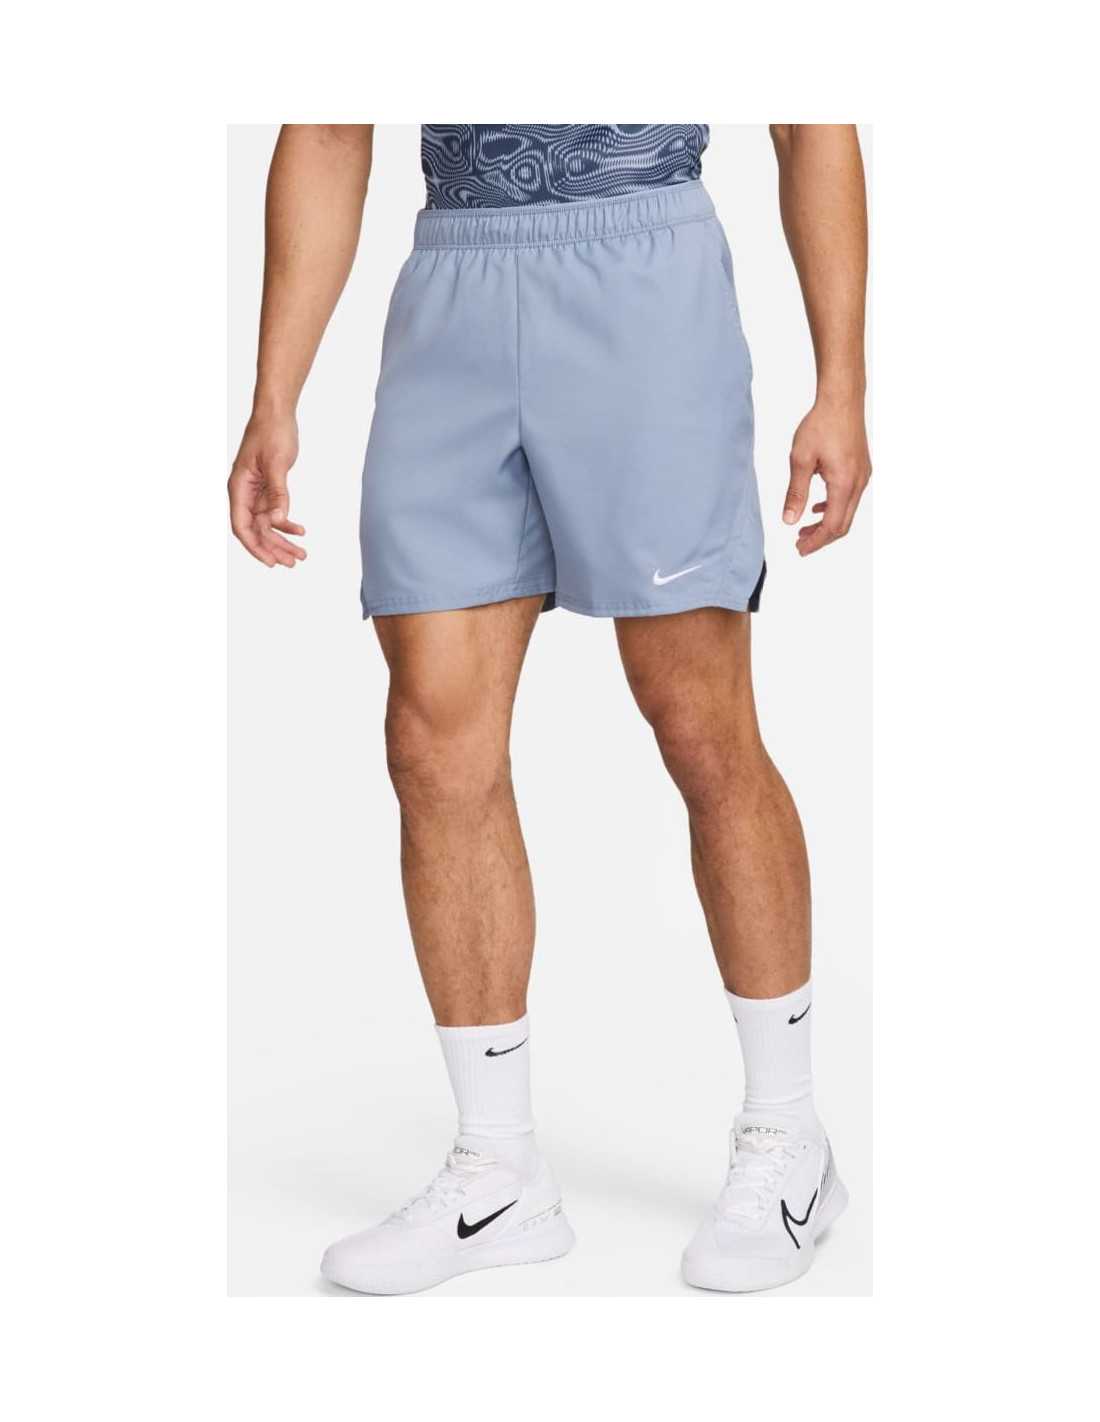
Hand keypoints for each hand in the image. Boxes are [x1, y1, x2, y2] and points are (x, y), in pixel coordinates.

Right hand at [228, 411, 305, 567]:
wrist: (276, 413)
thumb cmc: (272, 432)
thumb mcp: (277, 463)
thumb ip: (277, 493)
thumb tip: (278, 519)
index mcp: (239, 487)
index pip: (242, 526)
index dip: (255, 547)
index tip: (271, 562)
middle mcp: (244, 492)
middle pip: (255, 530)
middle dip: (273, 548)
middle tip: (292, 563)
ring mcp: (255, 491)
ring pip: (266, 524)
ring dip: (282, 540)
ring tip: (301, 555)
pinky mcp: (267, 487)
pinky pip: (274, 512)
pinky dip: (287, 523)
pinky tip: (300, 531)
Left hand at [783, 398, 870, 555]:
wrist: (841, 400)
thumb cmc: (821, 425)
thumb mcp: (800, 460)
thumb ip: (796, 493)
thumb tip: (789, 521)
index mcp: (844, 483)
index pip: (832, 525)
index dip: (816, 541)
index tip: (800, 549)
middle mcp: (858, 483)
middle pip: (842, 524)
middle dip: (821, 538)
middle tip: (800, 544)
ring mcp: (862, 476)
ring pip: (847, 512)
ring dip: (827, 524)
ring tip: (804, 529)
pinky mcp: (861, 469)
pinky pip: (850, 498)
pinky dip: (833, 508)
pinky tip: (817, 508)